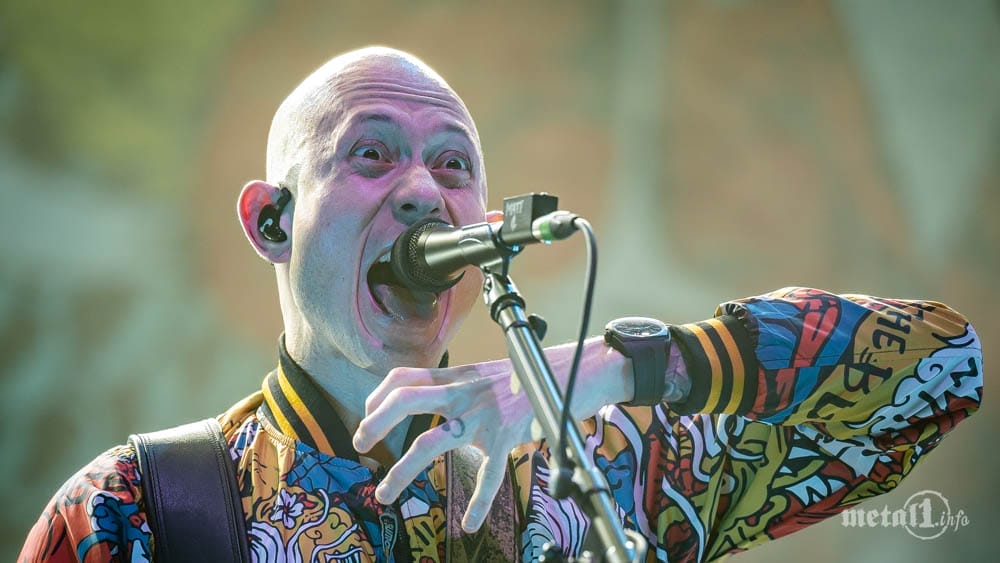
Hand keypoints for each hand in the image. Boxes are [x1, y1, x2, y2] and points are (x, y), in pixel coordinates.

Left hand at [352, 337, 631, 531]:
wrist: (579, 372)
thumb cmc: (536, 377)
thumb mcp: (491, 374)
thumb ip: (464, 387)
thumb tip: (442, 404)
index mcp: (460, 376)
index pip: (405, 376)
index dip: (378, 396)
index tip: (367, 416)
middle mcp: (466, 391)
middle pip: (406, 398)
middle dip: (375, 422)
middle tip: (359, 443)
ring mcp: (484, 415)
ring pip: (430, 440)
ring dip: (402, 470)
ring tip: (386, 493)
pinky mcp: (507, 437)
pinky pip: (488, 475)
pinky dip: (479, 503)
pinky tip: (472, 522)